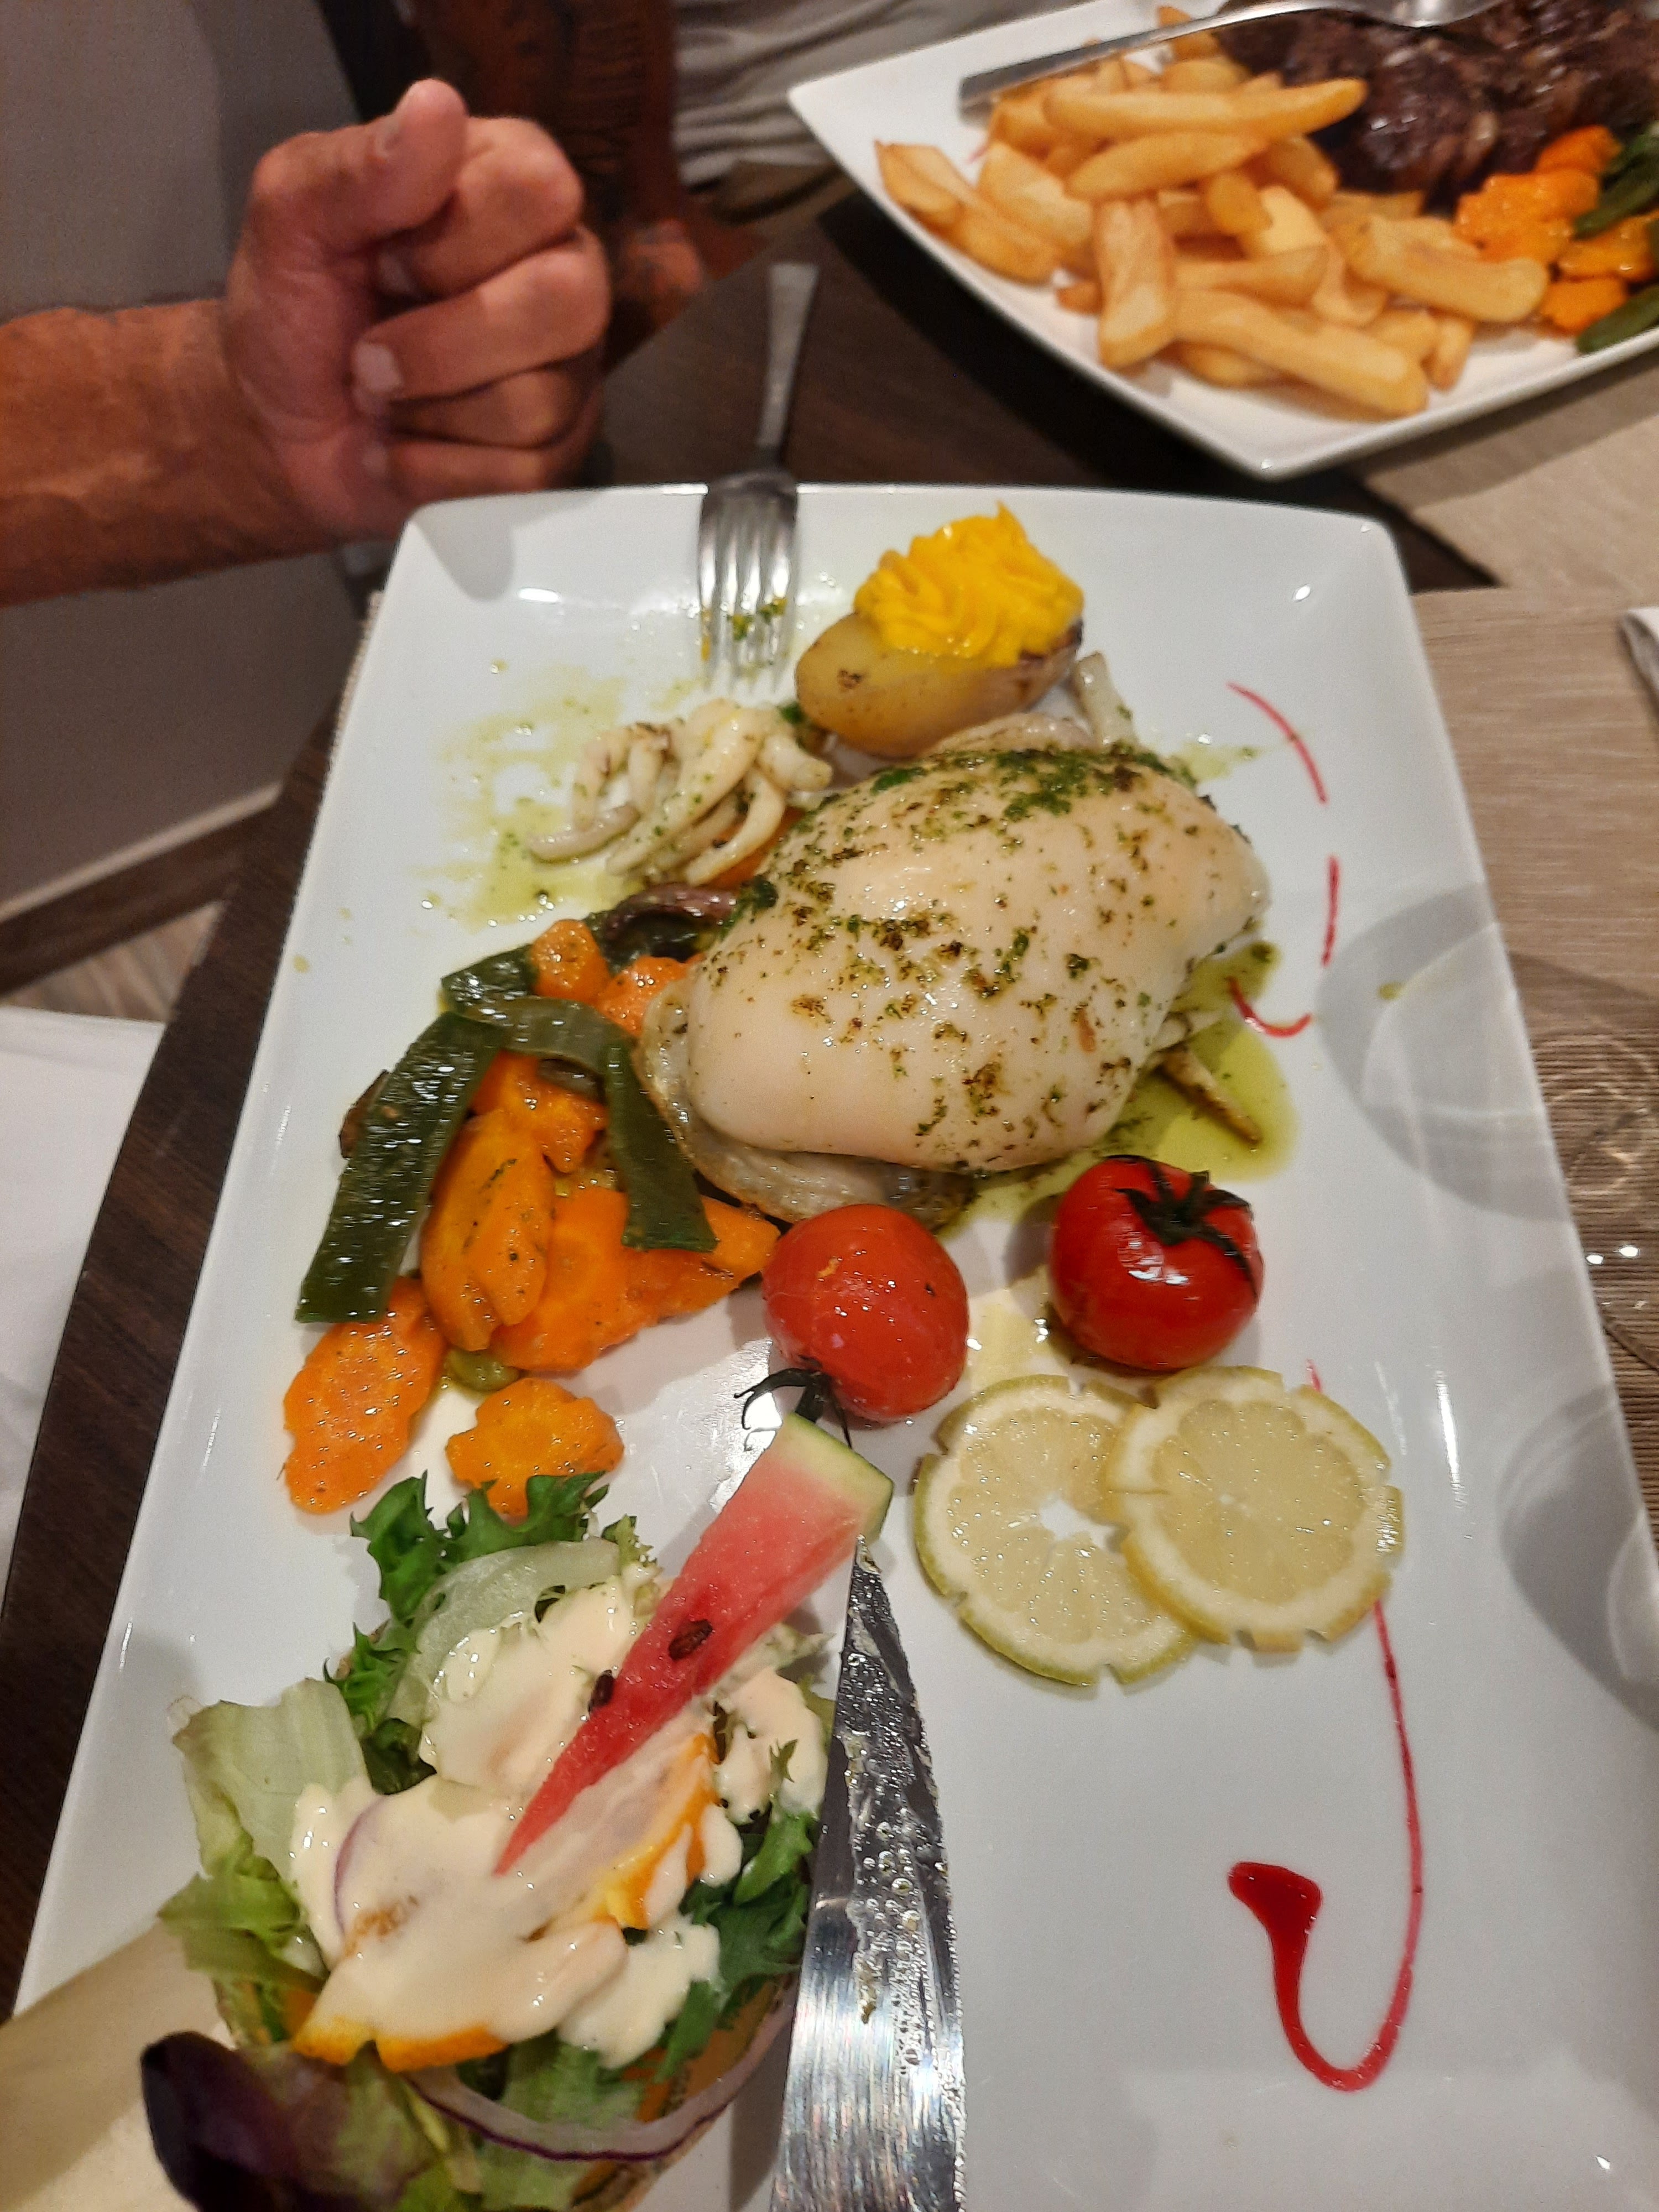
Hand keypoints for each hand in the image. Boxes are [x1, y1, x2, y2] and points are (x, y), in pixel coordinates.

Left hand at [223, 80, 608, 539]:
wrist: (275, 431)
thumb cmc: (293, 307)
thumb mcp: (291, 217)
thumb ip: (354, 165)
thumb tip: (435, 105)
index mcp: (509, 186)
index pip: (541, 192)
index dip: (454, 238)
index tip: (383, 259)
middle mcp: (561, 271)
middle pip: (568, 300)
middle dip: (442, 342)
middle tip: (370, 351)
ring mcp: (567, 372)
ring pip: (540, 399)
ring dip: (427, 409)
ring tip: (382, 398)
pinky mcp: (555, 458)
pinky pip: (522, 473)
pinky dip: (434, 469)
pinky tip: (402, 449)